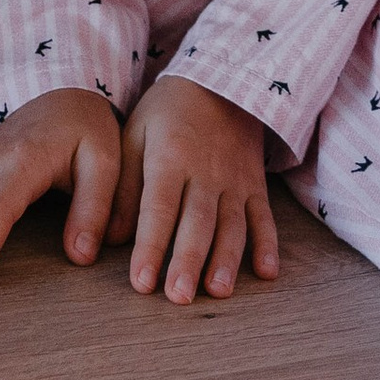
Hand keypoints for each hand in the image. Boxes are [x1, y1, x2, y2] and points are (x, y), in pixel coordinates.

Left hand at [113, 75, 279, 304]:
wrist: (220, 81)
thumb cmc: (167, 113)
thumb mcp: (135, 135)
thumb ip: (123, 187)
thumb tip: (111, 239)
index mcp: (169, 158)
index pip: (158, 209)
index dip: (150, 247)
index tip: (142, 282)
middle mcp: (205, 173)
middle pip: (197, 222)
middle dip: (188, 262)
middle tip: (179, 298)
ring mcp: (235, 180)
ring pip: (232, 225)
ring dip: (226, 260)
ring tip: (217, 292)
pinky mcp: (255, 185)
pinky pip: (264, 216)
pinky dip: (268, 245)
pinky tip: (266, 273)